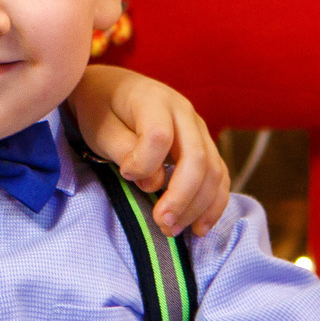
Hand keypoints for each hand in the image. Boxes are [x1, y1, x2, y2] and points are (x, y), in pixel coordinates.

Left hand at [69, 66, 230, 235]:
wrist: (112, 90)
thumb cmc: (102, 111)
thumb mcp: (100, 129)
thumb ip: (124, 152)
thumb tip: (155, 181)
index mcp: (152, 99)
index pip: (159, 136)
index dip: (143, 163)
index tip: (125, 173)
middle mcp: (183, 111)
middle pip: (196, 157)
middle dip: (182, 197)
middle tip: (162, 224)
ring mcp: (198, 128)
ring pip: (213, 170)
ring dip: (198, 206)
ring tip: (173, 230)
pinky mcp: (204, 145)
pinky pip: (220, 176)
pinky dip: (213, 204)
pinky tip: (199, 227)